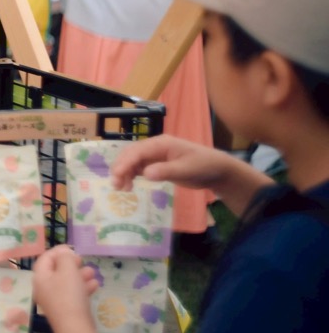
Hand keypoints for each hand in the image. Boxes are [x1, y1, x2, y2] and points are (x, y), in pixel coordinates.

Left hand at [32, 246, 98, 332]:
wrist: (75, 327)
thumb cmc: (69, 294)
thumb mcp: (67, 270)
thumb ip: (65, 257)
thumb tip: (63, 253)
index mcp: (40, 277)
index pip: (45, 258)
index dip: (57, 251)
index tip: (71, 248)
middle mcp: (44, 288)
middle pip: (56, 271)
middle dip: (71, 264)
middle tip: (82, 260)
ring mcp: (54, 300)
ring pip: (66, 283)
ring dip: (79, 275)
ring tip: (92, 272)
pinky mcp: (65, 310)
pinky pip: (72, 294)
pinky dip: (82, 288)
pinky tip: (95, 285)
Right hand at [110, 134, 231, 191]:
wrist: (217, 170)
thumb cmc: (204, 166)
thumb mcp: (187, 170)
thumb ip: (166, 171)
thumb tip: (145, 174)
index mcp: (161, 143)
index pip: (138, 151)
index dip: (125, 162)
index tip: (117, 176)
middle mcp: (155, 147)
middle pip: (131, 154)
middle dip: (120, 167)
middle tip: (115, 185)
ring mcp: (155, 156)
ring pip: (132, 161)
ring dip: (124, 172)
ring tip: (121, 188)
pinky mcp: (157, 164)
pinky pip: (139, 168)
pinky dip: (131, 176)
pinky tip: (129, 186)